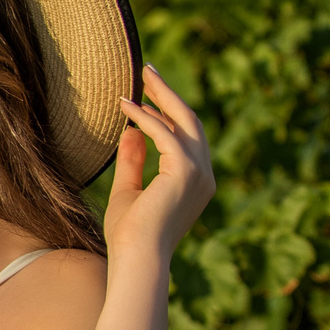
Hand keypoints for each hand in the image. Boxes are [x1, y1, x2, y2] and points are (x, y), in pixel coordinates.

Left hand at [104, 65, 215, 265]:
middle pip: (190, 122)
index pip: (186, 137)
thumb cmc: (130, 234)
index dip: (168, 112)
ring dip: (161, 95)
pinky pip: (166, 134)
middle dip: (169, 94)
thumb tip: (130, 130)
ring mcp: (199, 173)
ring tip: (140, 76)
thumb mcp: (128, 190)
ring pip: (184, 121)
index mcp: (195, 181)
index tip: (147, 94)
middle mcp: (204, 175)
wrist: (136, 258)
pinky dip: (146, 117)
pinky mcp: (185, 172)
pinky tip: (125, 106)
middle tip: (148, 70)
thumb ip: (132, 161)